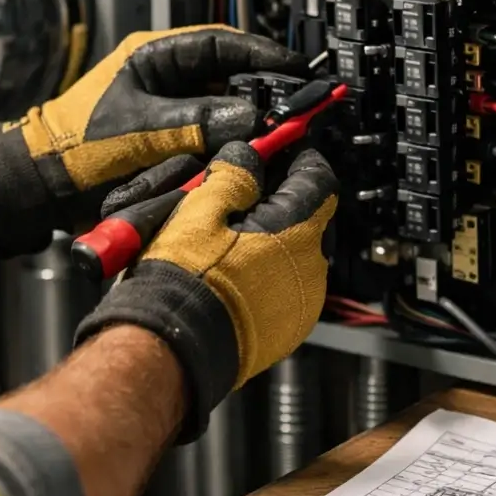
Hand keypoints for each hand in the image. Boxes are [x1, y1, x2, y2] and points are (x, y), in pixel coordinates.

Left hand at [0, 26, 301, 258]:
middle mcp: (165, 81)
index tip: (294, 68)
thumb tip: (248, 116)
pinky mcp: (170, 146)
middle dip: (259, 95)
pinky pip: (209, 142)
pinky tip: (243, 158)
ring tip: (272, 135)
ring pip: (223, 113)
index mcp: (153, 57)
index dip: (261, 54)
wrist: (42, 188)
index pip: (219, 43)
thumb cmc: (73, 147)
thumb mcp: (138, 128)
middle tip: (291, 110)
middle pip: (228, 78)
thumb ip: (194, 121)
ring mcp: (169, 114)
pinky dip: (226, 151)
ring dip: (243, 127)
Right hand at [74, 142, 337, 441]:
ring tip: (234, 240)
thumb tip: (249, 155)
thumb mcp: (201, 208)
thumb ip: (234, 173)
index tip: (282, 151)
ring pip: (298, 253)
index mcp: (297, 231)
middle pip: (309, 217)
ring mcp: (304, 301)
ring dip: (276, 239)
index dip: (300, 159)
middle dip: (283, 201)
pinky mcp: (290, 327)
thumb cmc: (186, 278)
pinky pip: (288, 288)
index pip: (319, 178)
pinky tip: (237, 274)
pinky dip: (270, 274)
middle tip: (246, 197)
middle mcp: (312, 266)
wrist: (176, 344)